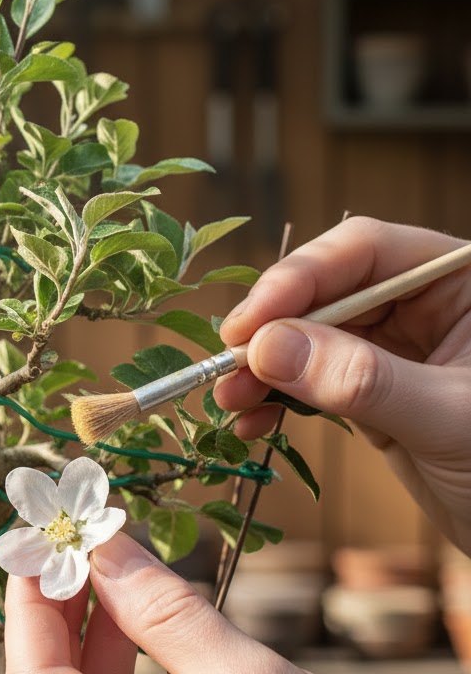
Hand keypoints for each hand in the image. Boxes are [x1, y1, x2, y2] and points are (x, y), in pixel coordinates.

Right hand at [214, 217, 470, 549]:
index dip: (299, 279)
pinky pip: (313, 382)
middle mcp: (426, 306)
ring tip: (230, 402)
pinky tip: (254, 422)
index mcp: (462, 283)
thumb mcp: (450, 419)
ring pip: (310, 339)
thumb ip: (361, 379)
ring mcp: (398, 351)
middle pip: (327, 293)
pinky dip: (279, 400)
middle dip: (272, 332)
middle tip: (227, 367)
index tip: (248, 323)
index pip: (365, 251)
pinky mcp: (376, 394)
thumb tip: (269, 345)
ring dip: (264, 369)